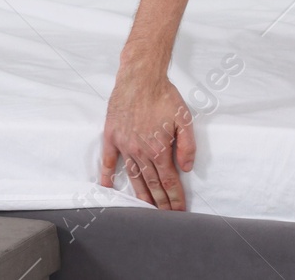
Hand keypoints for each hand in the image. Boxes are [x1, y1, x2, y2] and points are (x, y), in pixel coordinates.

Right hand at [99, 65, 194, 209]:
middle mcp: (140, 152)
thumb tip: (187, 168)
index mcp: (159, 149)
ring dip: (140, 195)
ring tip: (145, 210)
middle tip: (165, 217)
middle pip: (152, 184)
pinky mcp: (111, 136)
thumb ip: (187, 145)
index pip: (168, 180)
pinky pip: (107, 161)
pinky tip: (107, 188)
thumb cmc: (163, 95)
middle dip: (160, 202)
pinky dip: (107, 175)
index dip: (175, 197)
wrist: (140, 77)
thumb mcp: (185, 118)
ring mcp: (124, 145)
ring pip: (133, 177)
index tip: (179, 211)